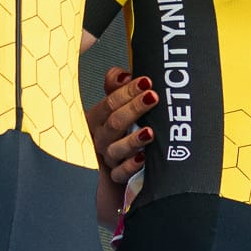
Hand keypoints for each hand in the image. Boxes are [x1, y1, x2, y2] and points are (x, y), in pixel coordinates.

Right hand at [94, 66, 154, 197]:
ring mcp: (108, 157)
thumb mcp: (117, 104)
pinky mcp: (116, 175)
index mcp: (97, 118)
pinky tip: (142, 158)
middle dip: (134, 109)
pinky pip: (120, 173)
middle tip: (153, 98)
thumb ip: (116, 86)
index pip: (109, 103)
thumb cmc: (121, 127)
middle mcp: (100, 137)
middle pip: (114, 123)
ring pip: (116, 149)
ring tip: (149, 132)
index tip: (146, 82)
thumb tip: (123, 75)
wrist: (120, 160)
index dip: (127, 92)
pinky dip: (130, 166)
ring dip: (133, 140)